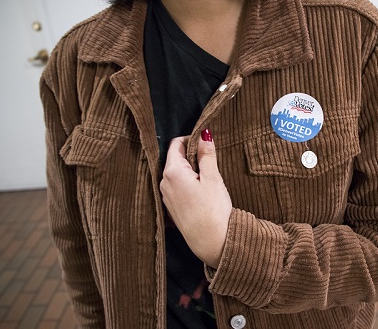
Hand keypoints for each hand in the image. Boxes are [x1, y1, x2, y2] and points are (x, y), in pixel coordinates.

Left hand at [160, 130, 231, 267]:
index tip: (206, 144)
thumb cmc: (214, 210)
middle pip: (174, 158)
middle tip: (209, 162)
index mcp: (172, 172)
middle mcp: (163, 183)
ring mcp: (166, 196)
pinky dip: (187, 183)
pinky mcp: (170, 208)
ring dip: (189, 170)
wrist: (211, 242)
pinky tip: (201, 192)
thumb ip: (206, 154)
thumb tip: (204, 135)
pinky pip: (176, 187)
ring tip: (207, 179)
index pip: (176, 144)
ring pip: (175, 173)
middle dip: (191, 156)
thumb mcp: (213, 178)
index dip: (191, 140)